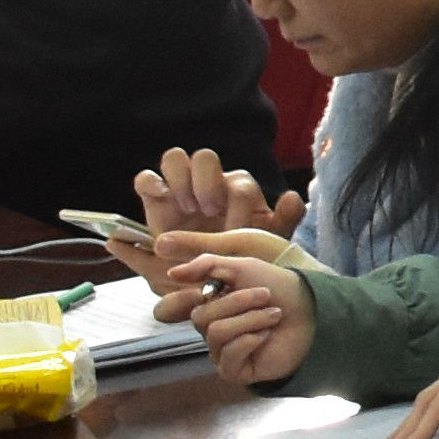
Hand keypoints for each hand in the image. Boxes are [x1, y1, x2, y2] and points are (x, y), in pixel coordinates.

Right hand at [129, 144, 287, 253]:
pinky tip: (160, 197)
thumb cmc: (239, 257)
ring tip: (185, 208)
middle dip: (206, 183)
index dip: (235, 202)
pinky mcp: (156, 201)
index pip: (238, 182)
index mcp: (237, 192)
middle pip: (205, 159)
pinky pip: (146, 179)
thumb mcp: (266, 243)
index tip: (231, 226)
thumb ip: (284, 220)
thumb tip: (292, 196)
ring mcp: (180, 189)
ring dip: (179, 179)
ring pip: (175, 159)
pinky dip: (149, 182)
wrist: (207, 279)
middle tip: (206, 212)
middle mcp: (208, 183)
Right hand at [155, 231, 314, 382]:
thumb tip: (172, 273)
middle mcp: (213, 329)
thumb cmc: (280, 287)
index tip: (213, 286)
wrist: (312, 311)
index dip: (182, 299)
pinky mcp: (236, 371)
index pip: (176, 307)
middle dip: (237, 302)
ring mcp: (223, 352)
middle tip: (265, 296)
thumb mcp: (242, 267)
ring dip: (250, 320)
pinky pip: (227, 357)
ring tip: (273, 315)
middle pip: (201, 318)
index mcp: (210, 305)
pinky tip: (267, 336)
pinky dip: (250, 341)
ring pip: (215, 334)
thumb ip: (207, 265)